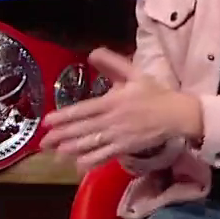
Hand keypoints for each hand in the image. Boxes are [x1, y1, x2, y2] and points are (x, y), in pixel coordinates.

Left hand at [41, 49, 202, 171]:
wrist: (177, 114)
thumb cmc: (155, 93)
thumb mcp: (134, 73)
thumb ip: (113, 63)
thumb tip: (92, 53)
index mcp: (112, 101)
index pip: (83, 110)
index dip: (64, 116)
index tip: (47, 121)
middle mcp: (112, 120)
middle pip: (82, 129)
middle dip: (61, 136)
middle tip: (42, 142)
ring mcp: (119, 136)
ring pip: (91, 144)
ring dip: (72, 150)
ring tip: (54, 153)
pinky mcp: (125, 148)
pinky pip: (105, 156)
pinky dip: (91, 161)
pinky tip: (78, 165)